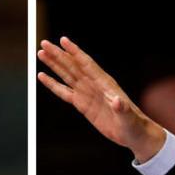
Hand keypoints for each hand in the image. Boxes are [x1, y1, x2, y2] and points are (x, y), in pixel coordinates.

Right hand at [37, 36, 165, 161]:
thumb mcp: (128, 117)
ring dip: (54, 64)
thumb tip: (117, 102)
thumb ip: (122, 109)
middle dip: (58, 54)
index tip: (63, 40)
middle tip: (44, 43)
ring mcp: (87, 93)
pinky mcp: (82, 104)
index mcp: (104, 83)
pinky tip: (42, 76)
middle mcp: (94, 85)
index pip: (86, 64)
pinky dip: (52, 84)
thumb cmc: (134, 124)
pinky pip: (63, 92)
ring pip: (66, 75)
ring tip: (41, 54)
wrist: (133, 134)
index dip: (75, 52)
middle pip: (72, 66)